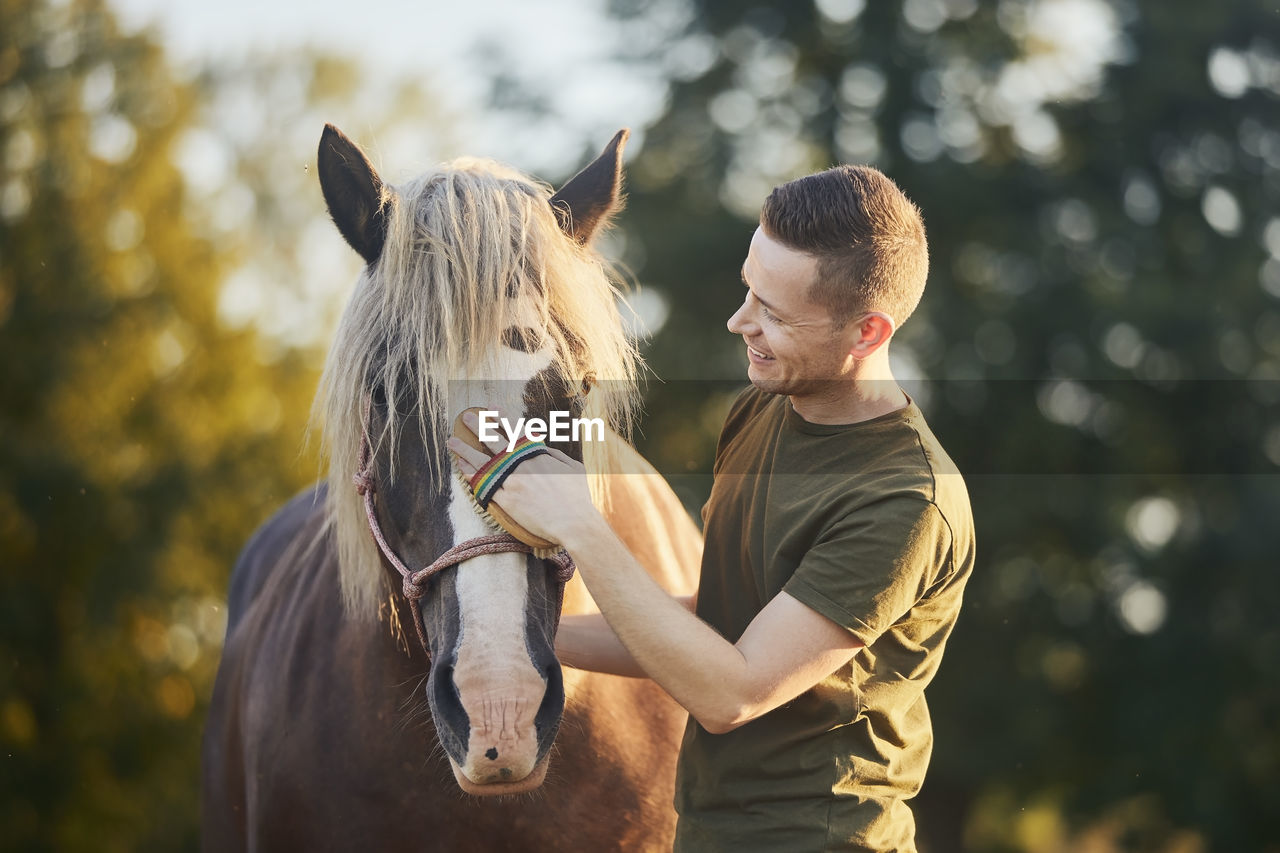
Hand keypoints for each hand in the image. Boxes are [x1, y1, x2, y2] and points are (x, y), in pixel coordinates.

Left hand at [447, 409, 598, 546]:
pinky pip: (483, 483)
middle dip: (479, 427)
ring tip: (452, 440)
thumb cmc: (578, 497)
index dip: (503, 417)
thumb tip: (544, 448)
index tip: (491, 408)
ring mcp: (511, 481)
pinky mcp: (505, 499)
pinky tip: (461, 465)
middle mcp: (521, 464)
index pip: (516, 430)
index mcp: (538, 454)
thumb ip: (556, 455)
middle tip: (467, 417)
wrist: (572, 522)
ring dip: (465, 449)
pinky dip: (470, 473)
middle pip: (495, 440)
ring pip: (483, 460)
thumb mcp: (574, 468)